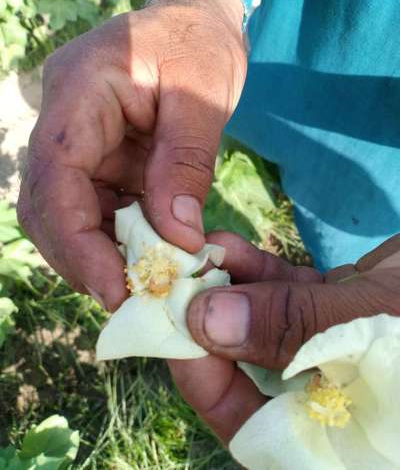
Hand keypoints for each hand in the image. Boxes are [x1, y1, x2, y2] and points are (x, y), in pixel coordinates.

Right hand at [17, 0, 245, 310]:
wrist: (196, 23)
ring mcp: (80, 142)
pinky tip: (146, 258)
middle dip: (81, 257)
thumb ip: (185, 164)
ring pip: (65, 212)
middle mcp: (66, 121)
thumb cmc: (199, 45)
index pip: (55, 176)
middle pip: (47, 203)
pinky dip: (116, 239)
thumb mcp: (201, 96)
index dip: (76, 240)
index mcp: (80, 91)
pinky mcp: (99, 159)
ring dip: (97, 254)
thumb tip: (177, 239)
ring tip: (138, 286)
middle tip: (127, 298)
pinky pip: (96, 207)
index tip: (113, 288)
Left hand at [169, 232, 399, 443]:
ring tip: (197, 257)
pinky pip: (289, 297)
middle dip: (211, 331)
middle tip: (174, 289)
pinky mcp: (339, 316)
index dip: (211, 386)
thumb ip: (296, 328)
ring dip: (230, 292)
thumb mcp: (378, 326)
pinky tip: (231, 246)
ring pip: (265, 329)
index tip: (177, 336)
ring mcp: (335, 356)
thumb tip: (207, 322)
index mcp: (344, 441)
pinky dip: (260, 273)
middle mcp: (334, 404)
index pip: (255, 431)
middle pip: (251, 378)